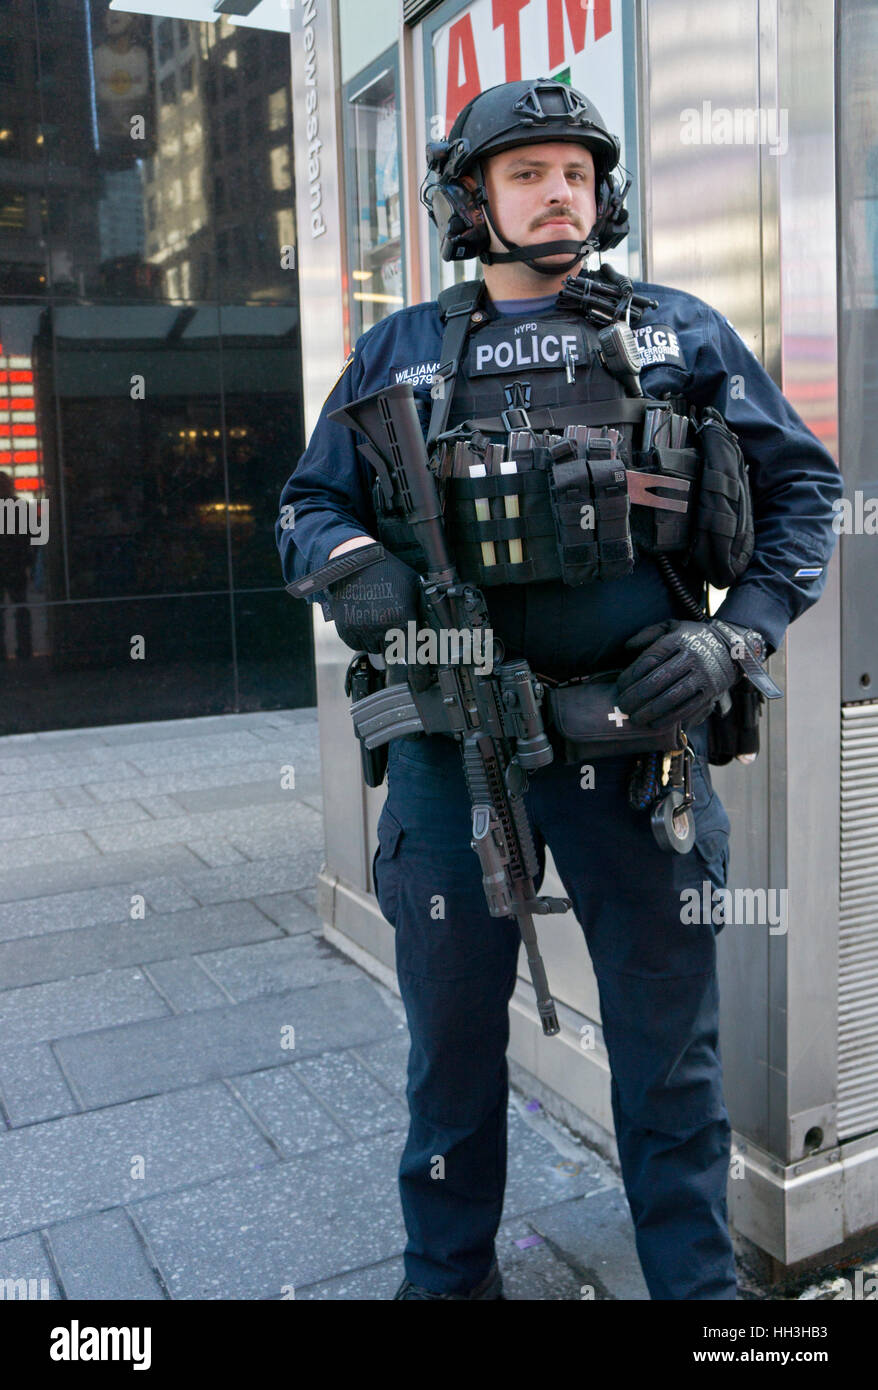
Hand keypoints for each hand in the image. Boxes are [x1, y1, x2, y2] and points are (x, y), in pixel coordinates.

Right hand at [328, 550, 422, 655]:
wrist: (357, 562)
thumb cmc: (387, 570)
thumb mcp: (412, 586)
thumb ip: (420, 608)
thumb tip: (429, 626)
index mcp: (402, 618)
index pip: (413, 649)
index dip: (416, 658)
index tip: (416, 665)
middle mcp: (383, 628)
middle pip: (393, 652)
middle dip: (395, 643)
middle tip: (393, 630)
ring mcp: (363, 630)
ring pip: (374, 649)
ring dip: (377, 641)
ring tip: (377, 622)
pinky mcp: (347, 629)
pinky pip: (356, 645)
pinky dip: (361, 638)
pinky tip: (364, 623)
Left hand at [615, 620, 739, 728]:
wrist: (731, 647)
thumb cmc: (693, 638)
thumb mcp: (672, 627)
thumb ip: (648, 634)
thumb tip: (627, 648)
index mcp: (679, 640)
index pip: (650, 659)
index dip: (631, 675)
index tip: (620, 685)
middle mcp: (691, 657)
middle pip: (658, 680)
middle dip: (636, 696)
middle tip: (622, 706)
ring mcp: (702, 676)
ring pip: (671, 697)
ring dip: (650, 710)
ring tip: (635, 718)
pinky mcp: (710, 692)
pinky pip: (687, 708)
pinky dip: (669, 718)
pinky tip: (654, 723)